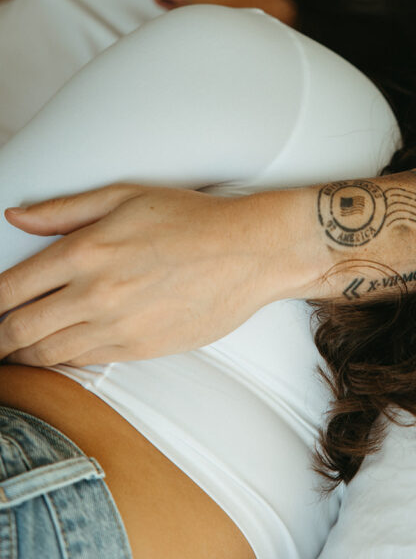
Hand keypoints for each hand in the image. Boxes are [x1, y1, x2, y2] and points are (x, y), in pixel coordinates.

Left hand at [0, 184, 315, 366]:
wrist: (249, 252)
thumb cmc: (194, 220)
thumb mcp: (126, 196)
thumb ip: (65, 209)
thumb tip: (18, 217)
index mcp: (86, 250)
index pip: (10, 289)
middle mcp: (95, 292)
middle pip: (19, 330)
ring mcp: (116, 325)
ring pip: (46, 353)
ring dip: (22, 355)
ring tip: (15, 350)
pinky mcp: (139, 349)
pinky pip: (83, 363)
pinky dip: (60, 362)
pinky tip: (56, 354)